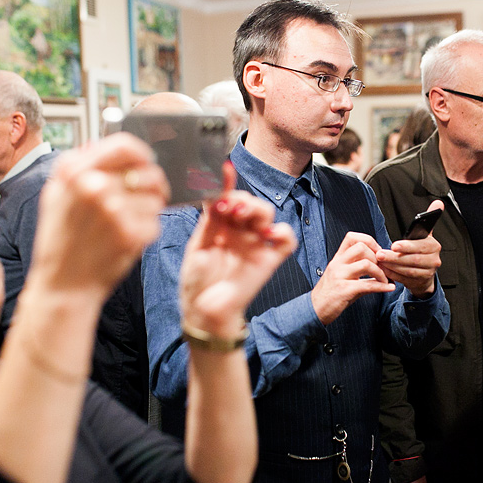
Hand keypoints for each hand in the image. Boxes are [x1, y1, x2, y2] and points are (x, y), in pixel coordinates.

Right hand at [28, 132, 168, 300]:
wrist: (63, 285)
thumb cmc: (61, 241)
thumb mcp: (56, 196)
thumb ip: (78, 167)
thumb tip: (99, 144)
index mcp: (74, 171)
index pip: (125, 145)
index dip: (142, 154)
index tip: (146, 163)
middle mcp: (93, 185)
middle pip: (148, 172)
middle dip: (152, 186)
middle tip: (144, 199)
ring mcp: (113, 210)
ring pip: (155, 199)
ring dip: (148, 212)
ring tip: (126, 225)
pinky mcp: (130, 234)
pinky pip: (155, 223)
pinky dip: (145, 233)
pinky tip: (125, 241)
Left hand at [180, 162, 296, 337]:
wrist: (204, 311)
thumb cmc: (196, 281)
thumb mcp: (197, 246)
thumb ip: (209, 220)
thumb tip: (215, 191)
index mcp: (220, 226)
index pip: (228, 197)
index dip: (227, 184)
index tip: (223, 171)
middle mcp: (239, 232)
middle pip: (250, 203)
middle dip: (242, 199)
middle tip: (230, 206)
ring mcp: (255, 244)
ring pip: (268, 215)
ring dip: (257, 209)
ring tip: (240, 215)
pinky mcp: (269, 260)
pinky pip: (286, 241)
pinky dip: (283, 232)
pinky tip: (268, 233)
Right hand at [311, 231, 395, 324]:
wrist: (316, 309)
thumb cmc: (331, 293)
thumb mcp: (342, 275)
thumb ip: (357, 267)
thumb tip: (380, 266)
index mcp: (338, 258)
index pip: (352, 237)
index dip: (369, 241)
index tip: (378, 252)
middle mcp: (337, 264)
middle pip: (361, 247)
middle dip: (376, 256)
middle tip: (383, 267)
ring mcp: (340, 276)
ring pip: (365, 264)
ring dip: (380, 272)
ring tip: (385, 280)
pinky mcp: (344, 290)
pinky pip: (367, 285)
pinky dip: (381, 286)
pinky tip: (389, 288)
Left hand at [377, 200, 443, 297]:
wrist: (425, 272)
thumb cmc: (420, 250)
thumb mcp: (424, 235)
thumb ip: (428, 220)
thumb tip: (438, 203)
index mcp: (434, 246)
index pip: (421, 246)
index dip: (407, 246)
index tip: (394, 245)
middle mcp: (434, 260)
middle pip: (412, 260)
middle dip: (394, 257)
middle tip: (380, 254)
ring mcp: (428, 273)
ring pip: (408, 270)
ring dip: (392, 266)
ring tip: (380, 261)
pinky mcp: (420, 282)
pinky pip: (404, 279)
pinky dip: (393, 275)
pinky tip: (384, 270)